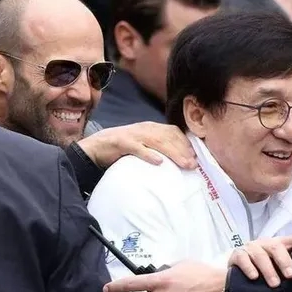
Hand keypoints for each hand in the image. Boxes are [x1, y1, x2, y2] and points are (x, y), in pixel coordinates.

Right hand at [78, 122, 197, 169]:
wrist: (97, 145)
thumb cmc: (124, 148)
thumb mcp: (143, 144)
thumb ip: (158, 147)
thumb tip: (179, 158)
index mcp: (151, 127)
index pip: (173, 131)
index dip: (185, 143)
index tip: (194, 156)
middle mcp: (145, 128)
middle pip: (168, 137)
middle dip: (183, 150)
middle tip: (193, 164)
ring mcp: (134, 134)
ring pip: (157, 142)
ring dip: (173, 153)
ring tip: (184, 164)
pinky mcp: (122, 143)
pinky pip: (137, 148)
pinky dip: (148, 154)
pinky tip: (158, 162)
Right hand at [228, 235, 291, 286]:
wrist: (236, 272)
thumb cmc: (261, 269)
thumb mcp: (275, 267)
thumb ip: (288, 267)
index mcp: (275, 244)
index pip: (290, 240)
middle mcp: (263, 244)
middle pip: (275, 247)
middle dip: (284, 261)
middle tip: (291, 275)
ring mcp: (249, 248)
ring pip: (260, 255)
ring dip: (268, 270)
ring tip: (275, 284)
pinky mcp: (237, 256)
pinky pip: (243, 260)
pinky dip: (249, 268)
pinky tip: (254, 277)